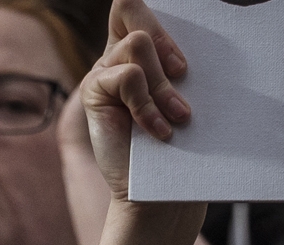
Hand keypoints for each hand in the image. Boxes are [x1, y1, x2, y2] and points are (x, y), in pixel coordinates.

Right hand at [80, 0, 193, 203]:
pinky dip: (148, 104)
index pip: (137, 4)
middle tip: (182, 72)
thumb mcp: (190, 92)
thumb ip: (180, 62)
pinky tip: (158, 130)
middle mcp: (118, 52)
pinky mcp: (94, 91)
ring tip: (177, 114)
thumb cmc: (183, 141)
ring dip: (162, 82)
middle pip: (129, 5)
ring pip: (138, 44)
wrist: (161, 187)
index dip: (156, 8)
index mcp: (144, 47)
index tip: (177, 48)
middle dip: (164, 37)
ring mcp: (104, 70)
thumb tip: (188, 49)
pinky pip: (129, 76)